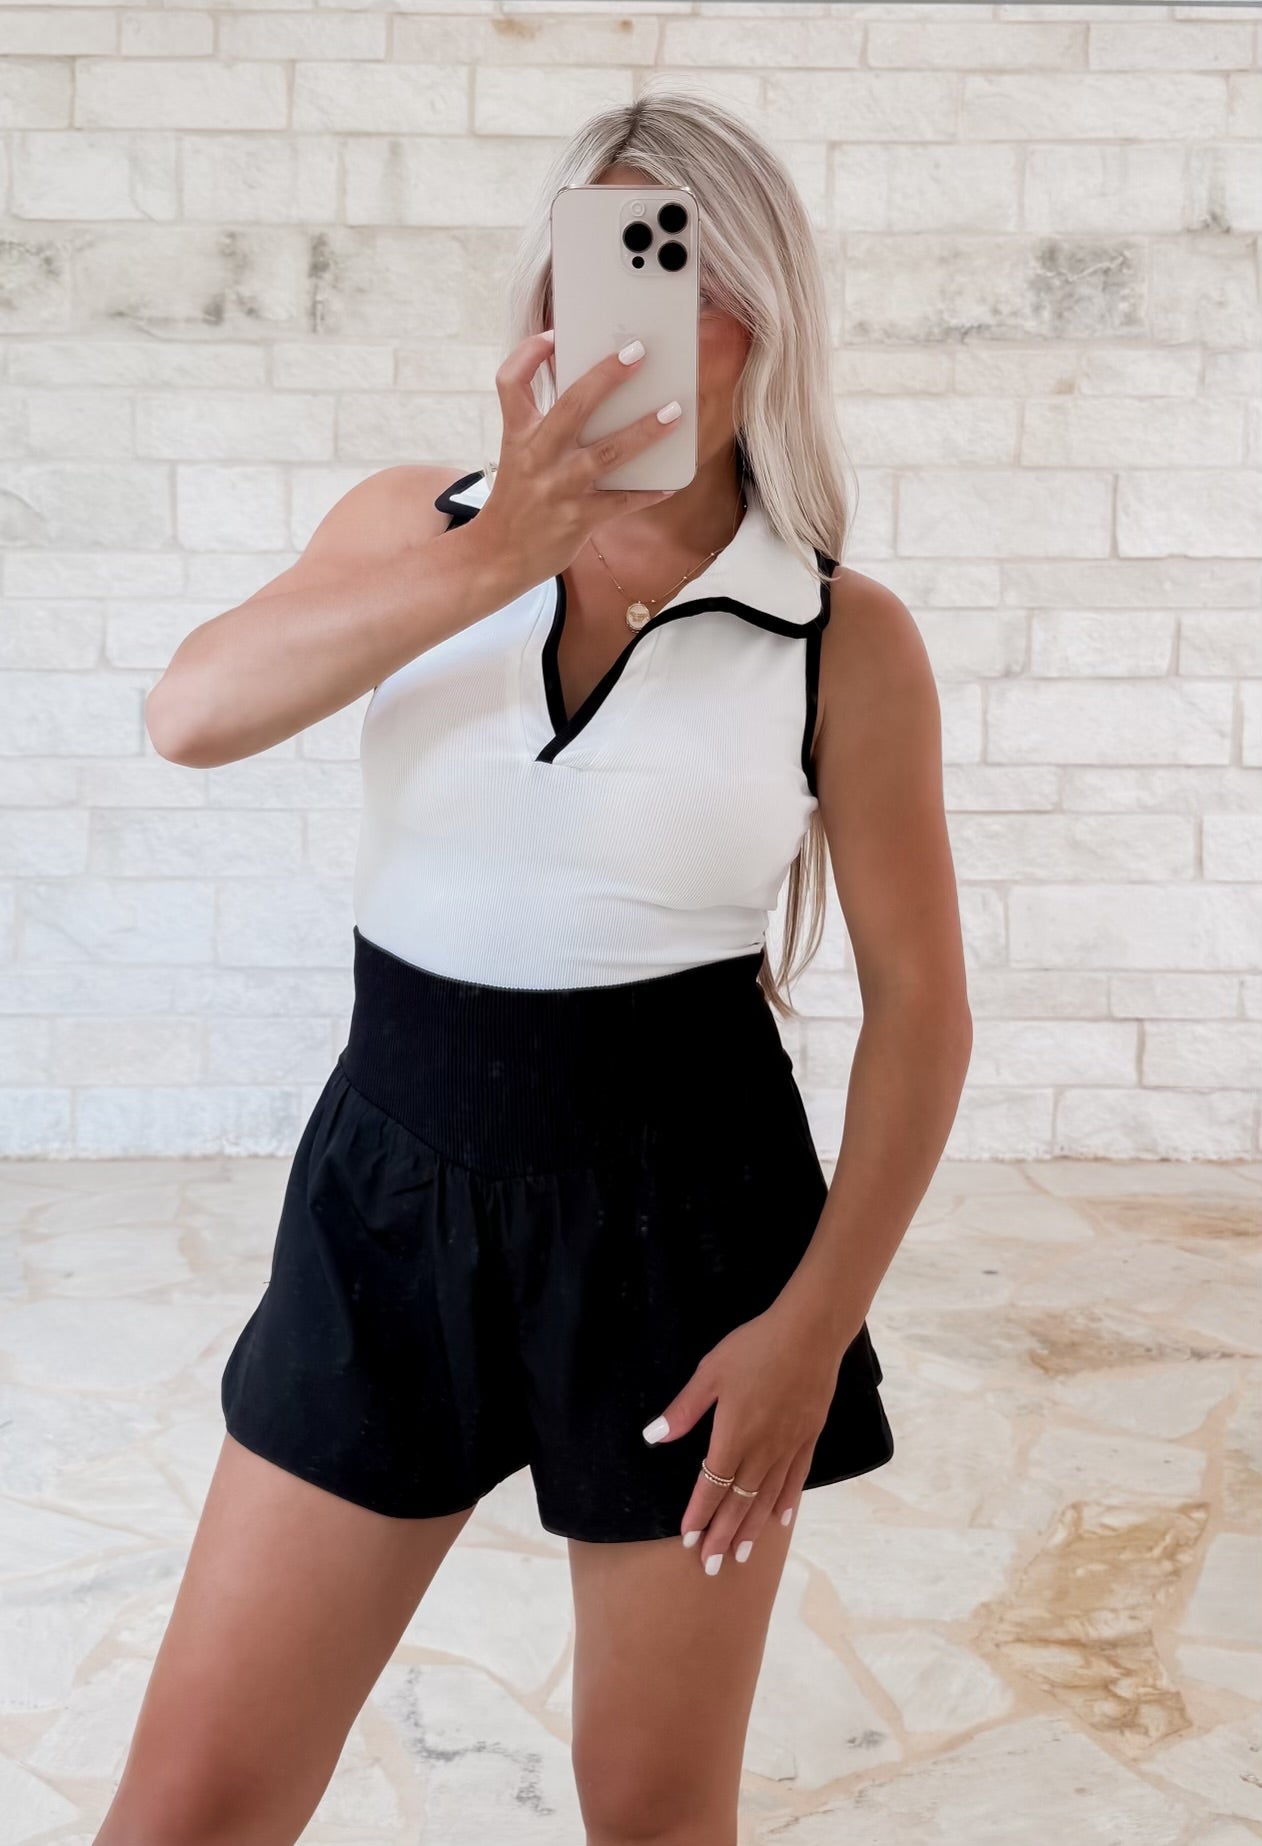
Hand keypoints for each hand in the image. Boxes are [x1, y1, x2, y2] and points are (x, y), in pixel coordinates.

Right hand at [475, 328, 683, 596]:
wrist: (498, 556)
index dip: (528, 355)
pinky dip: (649, 493)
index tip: (552, 336)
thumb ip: (542, 425)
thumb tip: (590, 394)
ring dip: (644, 432)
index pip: (511, 383)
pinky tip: (671, 484)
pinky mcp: (578, 519)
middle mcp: (538, 457)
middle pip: (573, 406)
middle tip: (638, 353)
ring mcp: (559, 488)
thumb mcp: (516, 455)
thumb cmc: (516, 500)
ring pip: (608, 453)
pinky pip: (622, 502)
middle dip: (607, 376)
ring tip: (674, 413)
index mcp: (518, 435)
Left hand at [641, 1298, 847, 1574]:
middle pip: (740, 1502)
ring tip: (740, 1556)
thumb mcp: (710, 1373)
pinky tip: (781, 1521)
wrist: (810, 1333)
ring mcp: (789, 1446)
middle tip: (711, 1566)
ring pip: (767, 1498)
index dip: (699, 1513)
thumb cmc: (755, 1347)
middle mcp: (763, 1450)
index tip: (688, 1539)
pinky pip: (796, 1479)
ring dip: (751, 1529)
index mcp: (735, 1435)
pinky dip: (786, 1503)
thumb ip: (684, 1410)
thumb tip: (653, 1437)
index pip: (712, 1485)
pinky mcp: (808, 1437)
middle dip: (722, 1535)